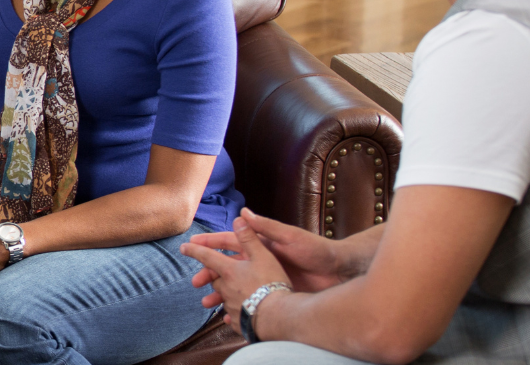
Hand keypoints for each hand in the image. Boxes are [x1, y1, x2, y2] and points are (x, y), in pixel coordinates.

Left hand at [178, 212, 294, 329]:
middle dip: (209, 277)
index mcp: (229, 270)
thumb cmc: (271, 283)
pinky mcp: (239, 321)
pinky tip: (230, 318)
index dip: (195, 250)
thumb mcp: (263, 256)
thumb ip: (249, 238)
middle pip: (215, 279)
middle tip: (200, 279)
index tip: (183, 247)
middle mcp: (226, 287)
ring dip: (217, 297)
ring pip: (221, 298)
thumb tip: (239, 217)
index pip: (207, 256)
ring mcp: (232, 305)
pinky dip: (230, 314)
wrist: (278, 315)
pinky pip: (232, 316)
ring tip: (209, 302)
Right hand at [194, 208, 360, 297]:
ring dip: (220, 293)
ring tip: (207, 302)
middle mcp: (260, 260)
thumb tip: (243, 214)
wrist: (339, 273)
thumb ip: (266, 228)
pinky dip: (236, 306)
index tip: (191, 245)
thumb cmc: (316, 250)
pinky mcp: (273, 291)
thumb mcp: (290, 237)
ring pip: (235, 285)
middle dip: (209, 273)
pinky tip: (226, 315)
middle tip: (195, 282)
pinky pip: (249, 299)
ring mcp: (266, 277)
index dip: (210, 243)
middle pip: (227, 265)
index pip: (229, 241)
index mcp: (261, 244)